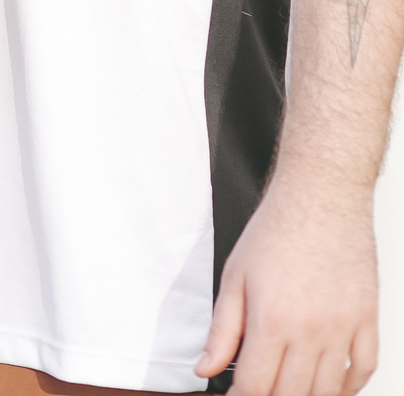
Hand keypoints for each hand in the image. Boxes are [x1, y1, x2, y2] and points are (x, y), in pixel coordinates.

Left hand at [197, 176, 377, 395]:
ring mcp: (342, 328)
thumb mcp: (235, 276)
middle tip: (260, 389)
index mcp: (271, 320)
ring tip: (289, 387)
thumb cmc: (277, 228)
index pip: (253, 387)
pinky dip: (349, 387)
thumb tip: (205, 369)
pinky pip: (365, 370)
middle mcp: (309, 331)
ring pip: (327, 392)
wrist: (321, 195)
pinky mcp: (367, 319)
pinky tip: (332, 385)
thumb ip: (221, 329)